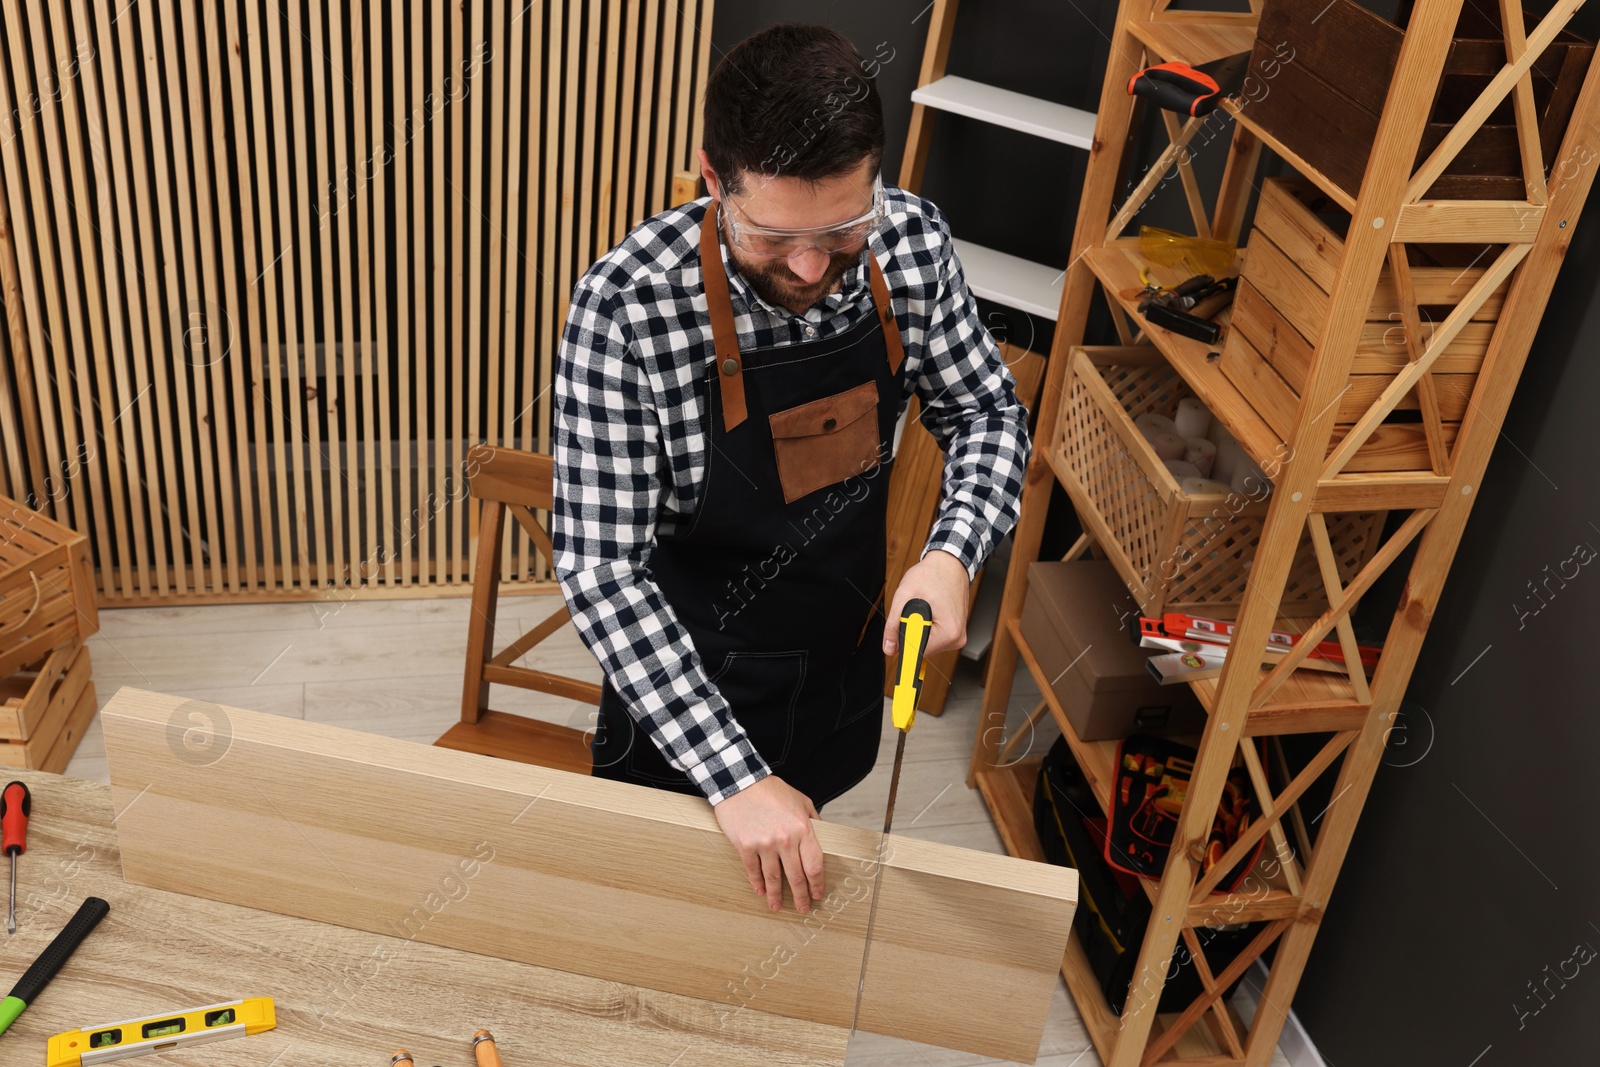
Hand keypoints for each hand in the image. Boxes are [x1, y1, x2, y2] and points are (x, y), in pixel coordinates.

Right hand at [713, 775, 824, 912]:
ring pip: (774, 878)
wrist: (740, 782)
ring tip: (777, 907)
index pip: (814, 865)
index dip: (817, 883)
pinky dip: (757, 883)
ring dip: (776, 895)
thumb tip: (821, 833)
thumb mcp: (801, 799)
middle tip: (802, 909)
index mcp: (803, 828)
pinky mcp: (745, 845)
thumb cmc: (770, 790)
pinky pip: (753, 870)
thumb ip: (813, 818)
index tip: (817, 894)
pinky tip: (760, 891)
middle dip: (801, 896)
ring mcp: (765, 844)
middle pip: (797, 876)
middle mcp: (786, 839)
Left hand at [884, 549, 970, 657]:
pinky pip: (933, 637)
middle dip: (911, 632)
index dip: (903, 642)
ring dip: (918, 628)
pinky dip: (926, 626)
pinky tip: (928, 610)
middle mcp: (957, 638)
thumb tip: (889, 648)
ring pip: (927, 644)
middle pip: (922, 649)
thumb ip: (893, 625)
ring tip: (922, 606)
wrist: (949, 564)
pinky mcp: (955, 632)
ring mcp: (958, 636)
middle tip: (912, 610)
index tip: (898, 637)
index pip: (918, 653)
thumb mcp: (904, 596)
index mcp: (949, 633)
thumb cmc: (931, 575)